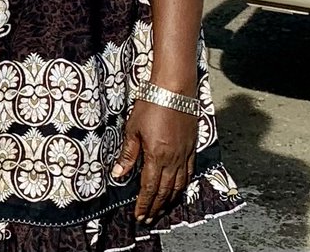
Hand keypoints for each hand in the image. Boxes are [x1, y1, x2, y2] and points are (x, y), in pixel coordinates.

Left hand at [111, 101, 196, 224]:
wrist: (174, 90)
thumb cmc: (150, 105)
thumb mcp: (133, 128)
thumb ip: (128, 154)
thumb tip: (119, 174)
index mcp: (156, 156)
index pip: (149, 188)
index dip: (144, 204)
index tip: (139, 216)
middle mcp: (172, 160)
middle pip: (164, 191)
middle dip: (156, 207)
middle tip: (149, 219)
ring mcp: (184, 155)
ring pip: (178, 186)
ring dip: (169, 201)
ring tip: (161, 211)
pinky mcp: (191, 149)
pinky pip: (188, 174)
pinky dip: (182, 187)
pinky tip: (178, 191)